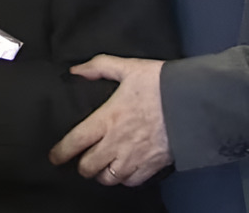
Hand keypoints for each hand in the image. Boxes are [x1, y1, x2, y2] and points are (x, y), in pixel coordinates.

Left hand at [48, 55, 171, 186]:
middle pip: (88, 167)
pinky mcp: (152, 166)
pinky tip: (124, 170)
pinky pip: (131, 182)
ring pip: (108, 178)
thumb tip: (76, 70)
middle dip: (82, 166)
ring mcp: (134, 157)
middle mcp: (117, 142)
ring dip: (102, 174)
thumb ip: (99, 67)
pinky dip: (124, 179)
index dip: (60, 153)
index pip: (75, 142)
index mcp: (107, 118)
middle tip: (83, 159)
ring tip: (103, 166)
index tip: (54, 157)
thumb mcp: (129, 67)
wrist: (194, 101)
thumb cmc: (160, 83)